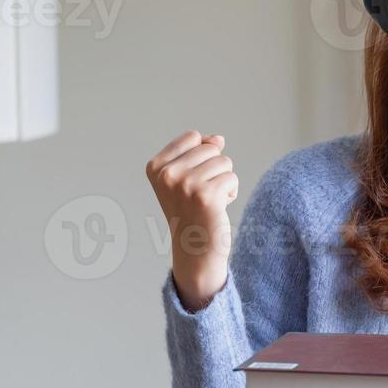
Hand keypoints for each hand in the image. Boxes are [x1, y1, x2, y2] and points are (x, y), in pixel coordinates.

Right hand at [146, 130, 238, 310]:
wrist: (195, 250)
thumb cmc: (194, 212)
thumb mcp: (189, 177)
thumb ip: (201, 152)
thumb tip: (218, 138)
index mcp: (155, 167)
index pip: (193, 137)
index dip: (202, 155)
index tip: (191, 181)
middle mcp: (167, 175)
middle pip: (210, 148)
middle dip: (214, 169)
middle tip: (201, 195)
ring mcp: (185, 184)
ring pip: (224, 162)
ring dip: (224, 181)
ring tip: (210, 201)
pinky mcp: (206, 196)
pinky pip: (232, 178)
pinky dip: (231, 193)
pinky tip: (217, 208)